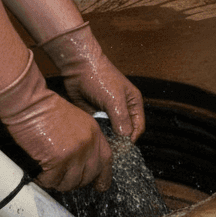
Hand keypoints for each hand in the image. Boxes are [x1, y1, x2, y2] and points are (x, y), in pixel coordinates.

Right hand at [0, 50, 111, 190]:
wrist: (31, 103)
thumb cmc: (45, 109)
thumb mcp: (74, 121)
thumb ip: (83, 140)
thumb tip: (81, 163)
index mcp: (94, 132)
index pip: (106, 160)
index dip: (103, 176)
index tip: (100, 186)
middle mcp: (88, 143)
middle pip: (88, 176)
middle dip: (75, 182)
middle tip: (62, 179)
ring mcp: (75, 152)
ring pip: (71, 183)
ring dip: (59, 183)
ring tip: (48, 175)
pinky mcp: (59, 159)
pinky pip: (53, 181)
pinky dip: (44, 180)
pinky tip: (39, 173)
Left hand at [39, 22, 145, 141]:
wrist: (78, 67)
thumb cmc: (100, 77)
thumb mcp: (114, 99)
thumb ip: (121, 119)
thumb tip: (126, 138)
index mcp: (133, 103)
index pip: (138, 127)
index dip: (131, 138)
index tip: (122, 148)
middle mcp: (122, 108)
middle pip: (125, 131)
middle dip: (119, 140)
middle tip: (110, 149)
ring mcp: (108, 111)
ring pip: (111, 131)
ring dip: (107, 138)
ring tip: (101, 144)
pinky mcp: (95, 113)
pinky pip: (98, 128)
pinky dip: (97, 133)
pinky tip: (92, 136)